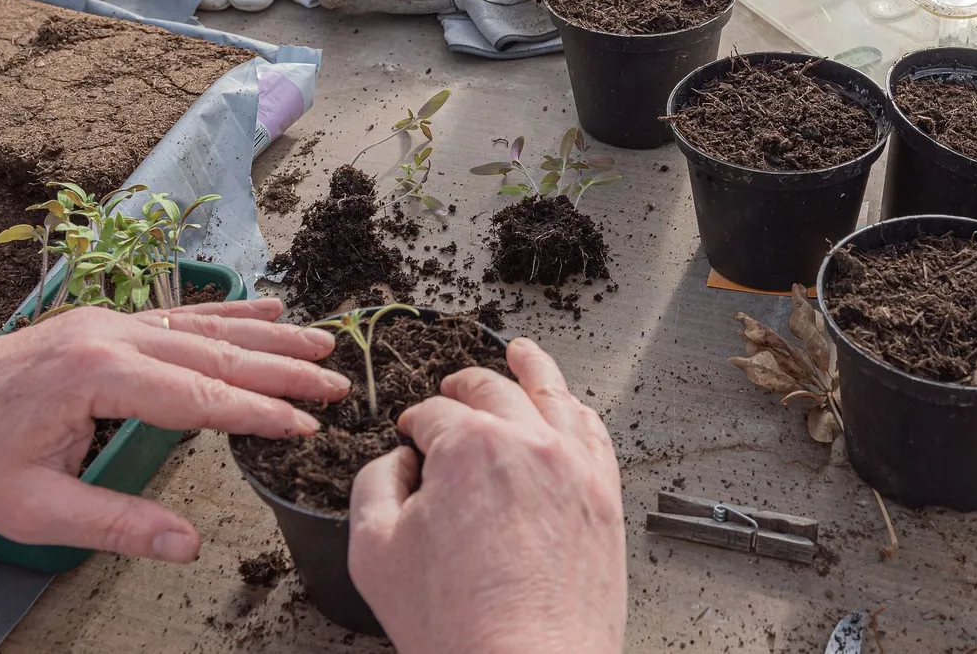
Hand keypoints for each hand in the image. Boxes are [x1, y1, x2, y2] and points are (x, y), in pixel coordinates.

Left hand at [0, 299, 347, 562]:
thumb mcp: (36, 509)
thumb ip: (118, 524)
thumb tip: (189, 544)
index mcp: (95, 375)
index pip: (199, 396)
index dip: (259, 412)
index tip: (308, 426)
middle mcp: (108, 335)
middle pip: (214, 353)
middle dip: (282, 369)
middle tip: (338, 382)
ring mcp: (106, 321)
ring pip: (204, 326)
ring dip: (267, 334)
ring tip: (321, 340)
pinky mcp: (101, 323)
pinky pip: (178, 315)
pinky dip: (226, 313)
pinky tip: (263, 305)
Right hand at [348, 338, 624, 653]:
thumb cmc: (457, 624)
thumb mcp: (373, 550)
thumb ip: (374, 485)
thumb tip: (395, 462)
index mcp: (468, 447)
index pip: (434, 413)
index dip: (415, 423)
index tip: (410, 439)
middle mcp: (527, 442)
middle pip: (492, 391)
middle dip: (464, 386)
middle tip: (451, 390)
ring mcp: (573, 466)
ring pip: (553, 395)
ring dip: (532, 367)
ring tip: (523, 352)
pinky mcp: (603, 497)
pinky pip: (594, 434)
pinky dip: (577, 411)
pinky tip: (570, 408)